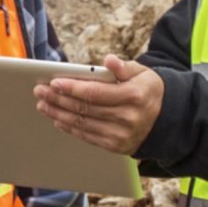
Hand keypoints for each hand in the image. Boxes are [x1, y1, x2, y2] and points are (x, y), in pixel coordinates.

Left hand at [33, 54, 162, 154]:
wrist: (167, 119)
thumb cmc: (148, 90)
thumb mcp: (143, 73)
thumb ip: (124, 67)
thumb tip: (109, 60)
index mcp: (133, 96)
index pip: (95, 93)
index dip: (72, 88)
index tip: (54, 82)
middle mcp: (127, 117)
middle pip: (85, 109)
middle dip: (59, 99)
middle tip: (40, 91)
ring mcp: (121, 135)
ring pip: (83, 124)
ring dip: (59, 114)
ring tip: (43, 104)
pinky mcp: (116, 146)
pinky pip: (88, 137)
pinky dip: (70, 128)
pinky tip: (58, 119)